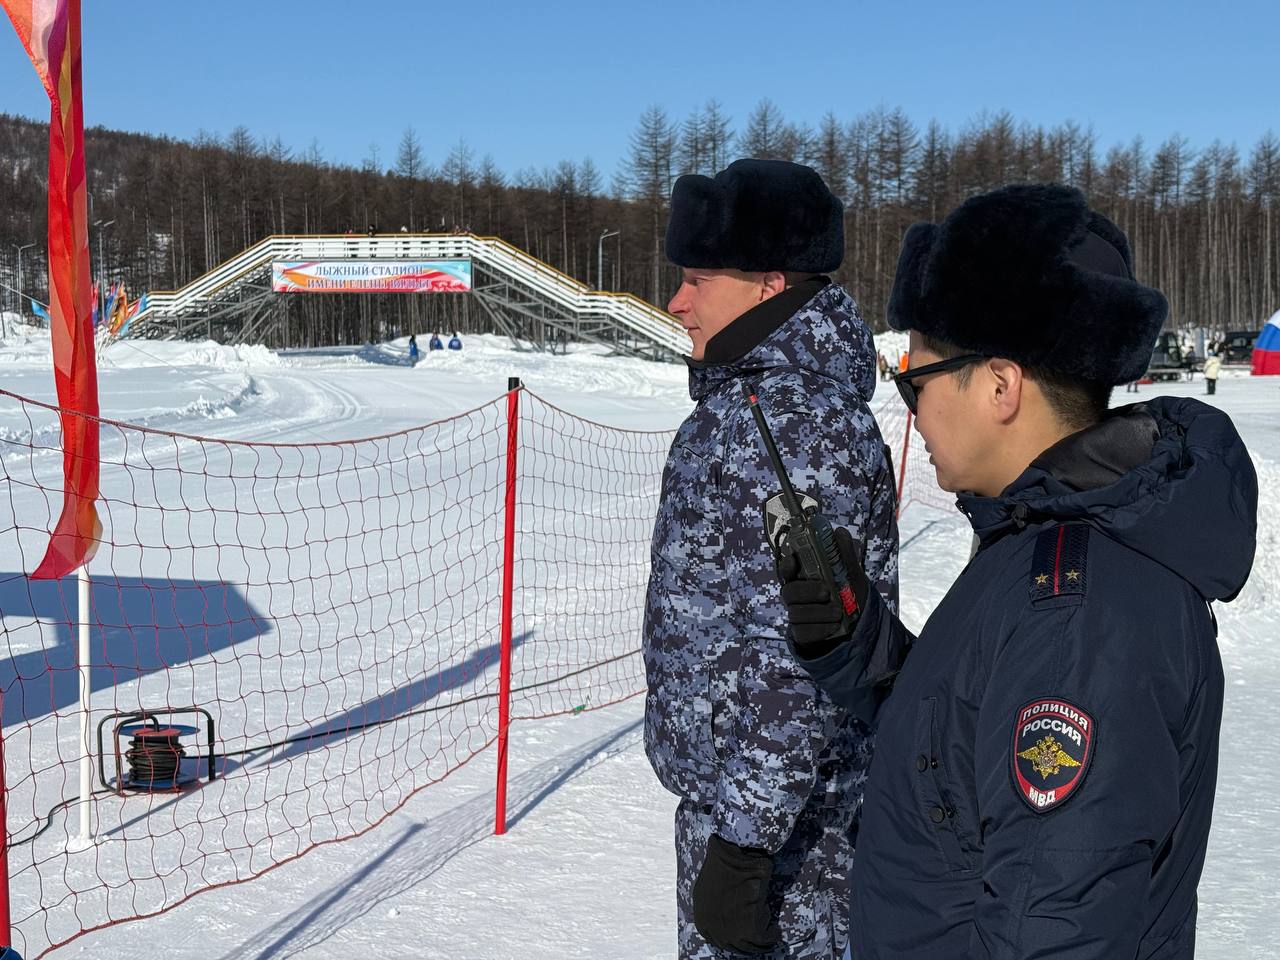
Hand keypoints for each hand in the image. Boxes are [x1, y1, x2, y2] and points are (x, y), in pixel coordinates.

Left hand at [692, 835, 779, 954]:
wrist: (734, 852)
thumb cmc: (723, 863)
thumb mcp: (707, 888)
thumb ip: (714, 908)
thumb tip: (726, 919)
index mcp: (702, 920)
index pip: (717, 942)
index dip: (733, 941)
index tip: (744, 938)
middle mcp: (714, 929)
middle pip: (735, 947)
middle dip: (749, 944)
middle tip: (761, 939)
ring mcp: (731, 930)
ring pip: (751, 945)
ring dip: (762, 941)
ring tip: (771, 933)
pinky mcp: (749, 926)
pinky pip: (764, 938)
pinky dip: (772, 935)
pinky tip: (776, 930)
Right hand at [778, 526, 867, 657]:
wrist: (856, 621)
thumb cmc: (847, 590)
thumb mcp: (849, 570)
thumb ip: (843, 551)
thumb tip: (839, 532)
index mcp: (801, 576)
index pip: (785, 569)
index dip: (786, 565)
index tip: (793, 560)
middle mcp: (794, 595)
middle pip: (789, 592)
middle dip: (806, 591)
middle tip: (826, 591)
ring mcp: (796, 615)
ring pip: (796, 613)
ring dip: (818, 612)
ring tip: (838, 611)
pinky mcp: (801, 633)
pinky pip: (803, 632)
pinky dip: (820, 629)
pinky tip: (834, 625)